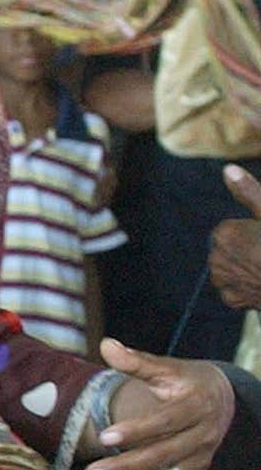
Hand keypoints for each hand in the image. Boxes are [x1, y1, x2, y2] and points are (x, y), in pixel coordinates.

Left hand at [82, 339, 234, 469]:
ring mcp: (198, 461)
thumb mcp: (166, 368)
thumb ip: (136, 361)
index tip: (105, 437)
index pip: (163, 422)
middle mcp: (200, 438)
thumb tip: (106, 344)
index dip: (135, 430)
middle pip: (160, 456)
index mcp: (194, 408)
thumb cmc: (185, 381)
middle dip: (124, 468)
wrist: (222, 399)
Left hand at [210, 164, 260, 308]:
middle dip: (248, 249)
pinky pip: (237, 288)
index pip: (231, 228)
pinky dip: (250, 285)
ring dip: (247, 267)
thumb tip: (228, 169)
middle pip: (230, 248)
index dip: (252, 231)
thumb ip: (249, 191)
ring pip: (232, 267)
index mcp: (224, 235)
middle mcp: (216, 259)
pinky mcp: (233, 300)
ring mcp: (224, 282)